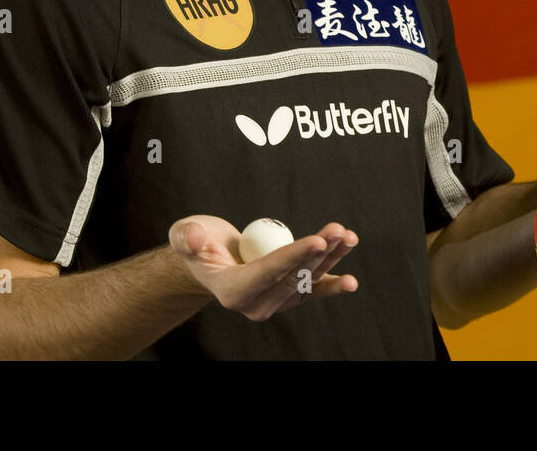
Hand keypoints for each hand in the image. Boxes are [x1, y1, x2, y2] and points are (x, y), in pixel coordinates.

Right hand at [168, 215, 358, 321]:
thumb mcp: (186, 234)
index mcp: (233, 292)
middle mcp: (256, 305)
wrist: (211, 259)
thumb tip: (195, 237)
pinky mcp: (289, 297)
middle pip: (294, 276)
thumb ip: (187, 237)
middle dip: (319, 252)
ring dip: (331, 258)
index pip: (270, 271)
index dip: (295, 255)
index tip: (318, 240)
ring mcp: (275, 303)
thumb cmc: (198, 243)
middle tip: (338, 230)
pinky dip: (333, 283)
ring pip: (308, 280)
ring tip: (348, 236)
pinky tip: (351, 281)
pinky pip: (313, 291)